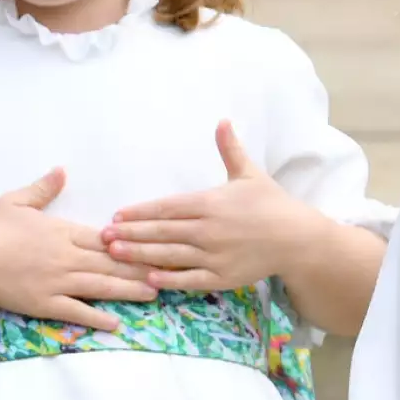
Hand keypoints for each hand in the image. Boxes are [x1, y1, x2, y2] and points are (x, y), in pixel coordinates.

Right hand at [0, 168, 157, 330]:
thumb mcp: (16, 200)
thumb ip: (43, 188)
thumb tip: (62, 170)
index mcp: (63, 231)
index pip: (105, 238)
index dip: (132, 242)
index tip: (155, 242)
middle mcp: (67, 257)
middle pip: (111, 262)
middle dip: (141, 267)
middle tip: (169, 270)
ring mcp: (58, 282)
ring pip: (101, 286)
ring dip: (129, 290)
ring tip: (154, 293)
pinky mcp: (46, 304)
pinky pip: (77, 311)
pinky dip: (97, 317)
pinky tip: (117, 322)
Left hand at [102, 121, 316, 290]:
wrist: (296, 238)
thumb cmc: (270, 203)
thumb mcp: (249, 173)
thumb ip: (230, 149)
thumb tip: (222, 120)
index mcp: (211, 202)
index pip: (167, 207)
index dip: (140, 212)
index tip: (118, 214)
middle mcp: (208, 229)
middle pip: (161, 231)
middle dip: (130, 233)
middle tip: (103, 236)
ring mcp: (214, 255)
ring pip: (169, 255)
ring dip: (139, 255)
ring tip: (115, 254)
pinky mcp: (221, 277)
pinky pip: (189, 279)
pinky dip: (167, 279)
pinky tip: (147, 278)